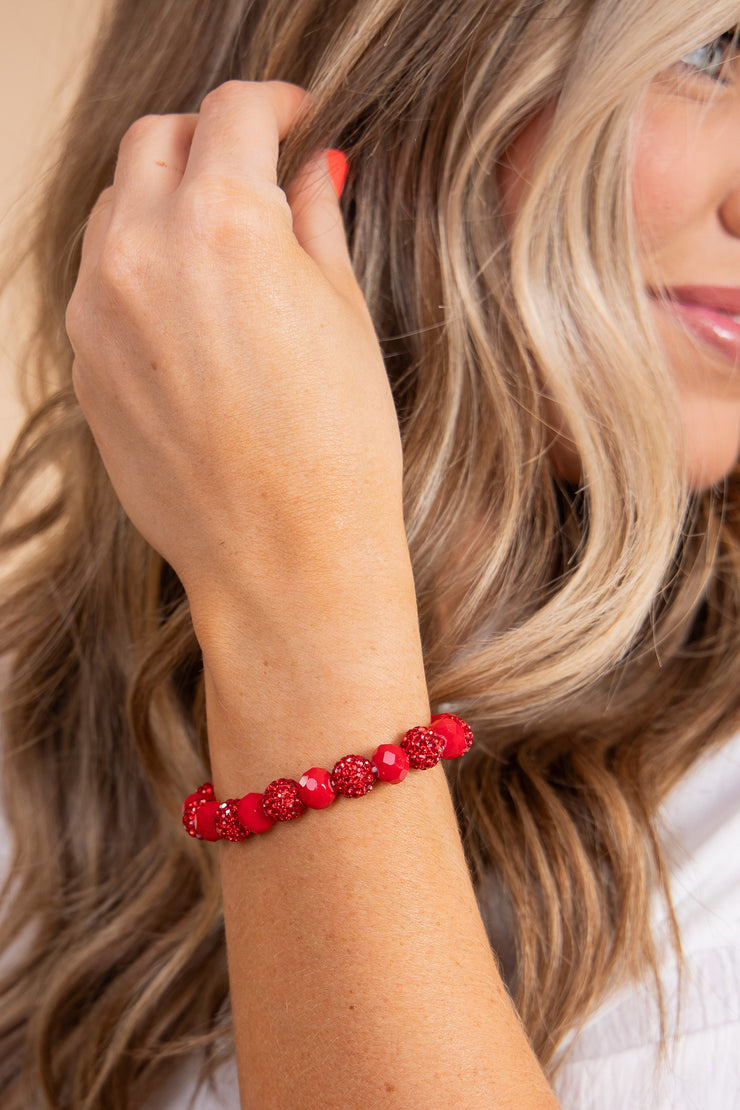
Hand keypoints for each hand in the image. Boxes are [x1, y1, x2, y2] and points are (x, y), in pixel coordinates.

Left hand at [66, 81, 408, 635]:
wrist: (284, 556)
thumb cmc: (336, 447)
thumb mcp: (345, 316)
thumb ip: (316, 224)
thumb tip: (312, 171)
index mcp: (223, 223)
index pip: (233, 112)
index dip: (274, 101)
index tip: (293, 117)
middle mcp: (143, 252)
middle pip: (154, 141)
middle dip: (206, 136)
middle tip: (250, 163)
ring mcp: (100, 310)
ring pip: (115, 207)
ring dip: (162, 196)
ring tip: (218, 237)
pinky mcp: (85, 364)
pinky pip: (100, 280)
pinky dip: (138, 264)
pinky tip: (187, 302)